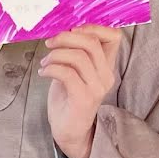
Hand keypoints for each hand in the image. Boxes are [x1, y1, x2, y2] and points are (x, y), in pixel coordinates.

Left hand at [38, 25, 121, 157]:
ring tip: (45, 62)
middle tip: (50, 43)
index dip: (94, 26)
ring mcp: (96, 87)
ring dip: (56, 54)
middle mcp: (106, 75)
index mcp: (106, 65)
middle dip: (66, 37)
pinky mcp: (83, 98)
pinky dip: (51, 68)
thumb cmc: (68, 97)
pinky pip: (67, 73)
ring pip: (79, 57)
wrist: (68, 131)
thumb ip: (74, 52)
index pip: (114, 36)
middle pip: (91, 43)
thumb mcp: (74, 69)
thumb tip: (61, 29)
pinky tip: (44, 72)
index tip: (71, 29)